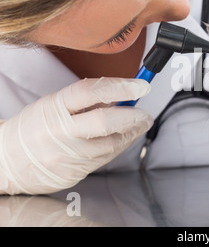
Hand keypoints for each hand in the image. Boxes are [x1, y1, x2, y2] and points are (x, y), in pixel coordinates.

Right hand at [0, 78, 152, 194]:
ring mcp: (67, 155)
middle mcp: (61, 132)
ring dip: (131, 133)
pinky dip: (119, 146)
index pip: (91, 91)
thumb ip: (87, 100)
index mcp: (54, 107)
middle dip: (132, 117)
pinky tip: (124, 138)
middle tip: (146, 114)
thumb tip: (121, 93)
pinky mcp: (73, 173)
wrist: (7, 161)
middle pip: (104, 122)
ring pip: (110, 144)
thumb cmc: (34, 128)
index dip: (120, 86)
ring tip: (139, 124)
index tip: (141, 85)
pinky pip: (104, 159)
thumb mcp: (54, 104)